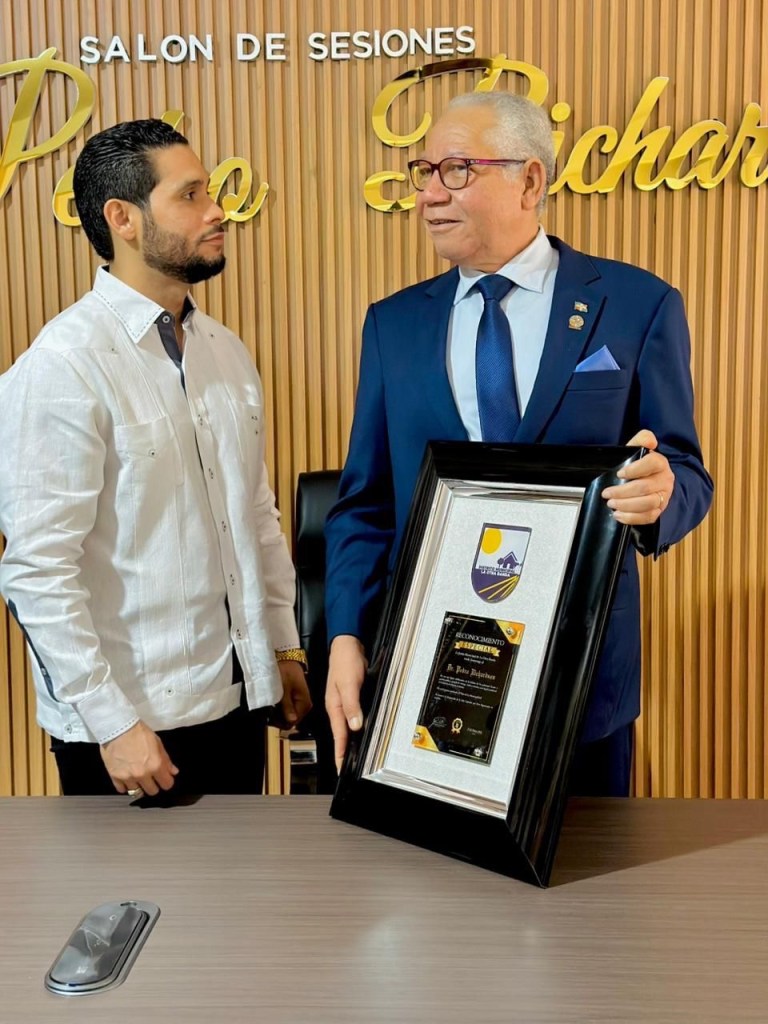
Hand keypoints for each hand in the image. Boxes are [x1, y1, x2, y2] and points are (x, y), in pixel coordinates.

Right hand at [100, 721, 178, 795]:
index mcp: (156, 765)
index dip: (167, 781)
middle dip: (153, 785)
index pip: (167, 784)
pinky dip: (125, 786)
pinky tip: (127, 777)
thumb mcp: (157, 742)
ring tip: (137, 776)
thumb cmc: (138, 732)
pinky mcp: (115, 777)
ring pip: (136, 792)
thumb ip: (166, 759)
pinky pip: (121, 789)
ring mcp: (128, 777)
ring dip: (139, 785)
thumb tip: (173, 771)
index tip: (164, 778)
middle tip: (151, 777)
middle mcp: (143, 774)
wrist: (117, 728)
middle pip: (152, 791)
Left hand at [273, 661, 312, 727]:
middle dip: (279, 718)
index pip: (293, 722)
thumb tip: (291, 721)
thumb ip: (287, 705)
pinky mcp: (295, 698)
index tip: (269, 718)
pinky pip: (288, 708)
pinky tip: (273, 703)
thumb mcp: (284, 688)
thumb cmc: (286, 671)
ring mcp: (300, 702)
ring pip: (288, 715)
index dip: (281, 722)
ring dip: (278, 713)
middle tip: (268, 712)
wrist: (286, 658)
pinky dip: (280, 708)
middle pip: (291, 720)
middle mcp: (305, 705)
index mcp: (305, 704)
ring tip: (270, 707)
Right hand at [325, 635, 366, 772]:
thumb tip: (355, 726)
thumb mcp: (349, 683)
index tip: (340, 769)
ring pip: (346, 726)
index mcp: (334, 706)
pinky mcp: (350, 697)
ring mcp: (343, 702)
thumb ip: (352, 705)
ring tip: (351, 757)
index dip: (340, 753)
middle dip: (342, 752)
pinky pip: (351, 716)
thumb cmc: (345, 660)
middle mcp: (337, 707)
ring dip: (348, 741)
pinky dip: (354, 728)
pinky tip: (359, 732)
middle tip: (345, 769)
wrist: (347, 644)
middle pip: (341, 734)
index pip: (338, 735)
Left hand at [601, 429, 674, 525]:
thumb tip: (650, 440)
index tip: (619, 473)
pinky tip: (618, 515)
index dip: (635, 469)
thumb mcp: (637, 449)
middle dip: (622, 492)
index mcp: (660, 463)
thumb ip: (642, 439)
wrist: (651, 479)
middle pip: (645, 488)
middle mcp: (665, 480)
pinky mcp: (659, 510)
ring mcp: (664, 496)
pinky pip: (648, 517)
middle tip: (606, 493)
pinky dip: (632, 518)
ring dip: (626, 505)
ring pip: (647, 504)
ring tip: (611, 504)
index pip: (652, 463)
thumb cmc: (639, 465)